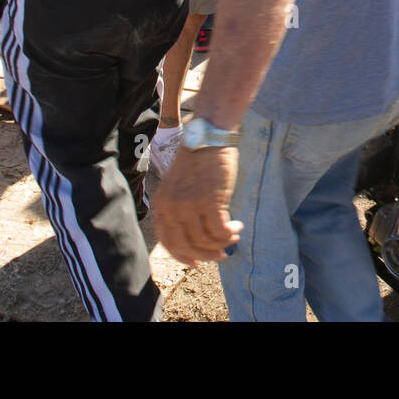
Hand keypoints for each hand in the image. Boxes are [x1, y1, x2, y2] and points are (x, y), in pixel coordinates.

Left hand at [153, 146, 242, 266]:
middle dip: (205, 255)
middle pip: (187, 245)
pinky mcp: (210, 201)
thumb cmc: (198, 161)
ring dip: (223, 242)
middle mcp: (172, 208)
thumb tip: (197, 238)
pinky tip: (237, 226)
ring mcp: (190, 205)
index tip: (196, 262)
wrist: (208, 137)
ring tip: (233, 235)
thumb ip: (181, 210)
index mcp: (161, 205)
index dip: (183, 256)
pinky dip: (230, 233)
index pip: (168, 242)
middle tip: (220, 255)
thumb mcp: (178, 187)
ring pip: (206, 239)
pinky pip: (220, 230)